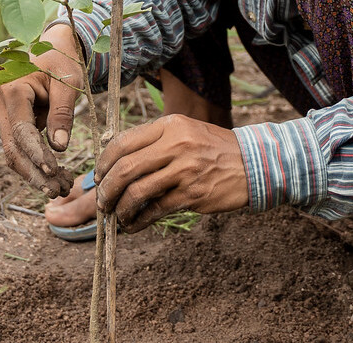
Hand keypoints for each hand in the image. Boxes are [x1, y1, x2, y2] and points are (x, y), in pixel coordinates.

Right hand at [0, 24, 89, 197]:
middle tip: (58, 190)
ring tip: (61, 187)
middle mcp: (1, 103)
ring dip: (35, 173)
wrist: (52, 48)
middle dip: (34, 173)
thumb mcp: (68, 83)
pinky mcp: (11, 121)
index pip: (21, 130)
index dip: (35, 154)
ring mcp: (3, 113)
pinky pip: (19, 147)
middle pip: (13, 148)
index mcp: (13, 89)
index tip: (53, 172)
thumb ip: (63, 113)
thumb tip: (59, 148)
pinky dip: (34, 163)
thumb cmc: (61, 61)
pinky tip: (55, 176)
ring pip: (14, 151)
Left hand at [94, 114, 248, 231]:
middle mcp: (176, 145)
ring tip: (116, 215)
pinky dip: (139, 220)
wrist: (254, 163)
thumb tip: (114, 164)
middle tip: (101, 202)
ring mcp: (185, 170)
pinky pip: (155, 210)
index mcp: (169, 126)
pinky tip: (133, 225)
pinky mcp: (193, 194)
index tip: (98, 177)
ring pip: (137, 191)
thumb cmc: (213, 149)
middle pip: (125, 168)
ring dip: (120, 207)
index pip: (122, 142)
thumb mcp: (184, 133)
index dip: (103, 163)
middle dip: (106, 189)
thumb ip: (153, 144)